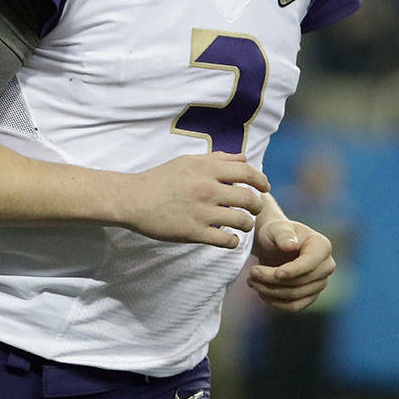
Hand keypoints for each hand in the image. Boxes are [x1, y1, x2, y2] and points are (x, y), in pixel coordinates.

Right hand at [120, 152, 269, 247]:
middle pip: (249, 198)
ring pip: (242, 221)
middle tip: (254, 208)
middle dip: (257, 205)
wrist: (134, 199)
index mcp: (207, 169)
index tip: (265, 188)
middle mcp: (207, 189)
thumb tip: (243, 157)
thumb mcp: (188, 161)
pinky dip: (233, 241)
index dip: (261, 180)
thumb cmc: (161, 178)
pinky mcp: (194, 233)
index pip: (247, 171)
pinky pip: (226, 240)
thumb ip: (217, 159)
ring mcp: (202, 212)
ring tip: (243, 224)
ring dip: (247, 224)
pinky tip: (229, 238)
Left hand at [248, 218, 334, 311]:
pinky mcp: (310, 296)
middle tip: (251, 273)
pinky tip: (261, 292)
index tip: (275, 273)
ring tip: (251, 280)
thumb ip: (283, 235)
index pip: (310, 263)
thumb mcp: (276, 228)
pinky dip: (275, 302)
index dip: (293, 270)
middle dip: (272, 280)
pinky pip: (294, 306)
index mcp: (322, 246)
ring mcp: (320, 283)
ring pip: (295, 296)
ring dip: (270, 291)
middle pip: (300, 282)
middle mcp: (326, 266)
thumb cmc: (275, 232)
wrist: (273, 244)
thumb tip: (290, 246)